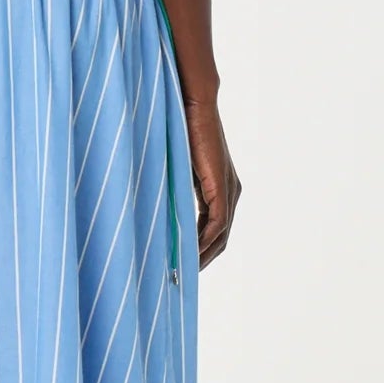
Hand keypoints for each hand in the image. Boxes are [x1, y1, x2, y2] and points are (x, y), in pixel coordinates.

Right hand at [184, 95, 240, 268]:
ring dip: (202, 256)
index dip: (200, 250)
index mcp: (219, 188)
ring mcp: (229, 190)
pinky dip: (203, 243)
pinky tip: (188, 255)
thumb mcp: (174, 168)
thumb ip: (173, 189)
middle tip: (179, 278)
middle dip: (201, 260)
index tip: (180, 266)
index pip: (213, 229)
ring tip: (181, 273)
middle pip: (220, 239)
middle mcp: (230, 192)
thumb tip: (153, 207)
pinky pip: (216, 225)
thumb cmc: (178, 128)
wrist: (193, 103)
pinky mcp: (223, 186)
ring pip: (219, 236)